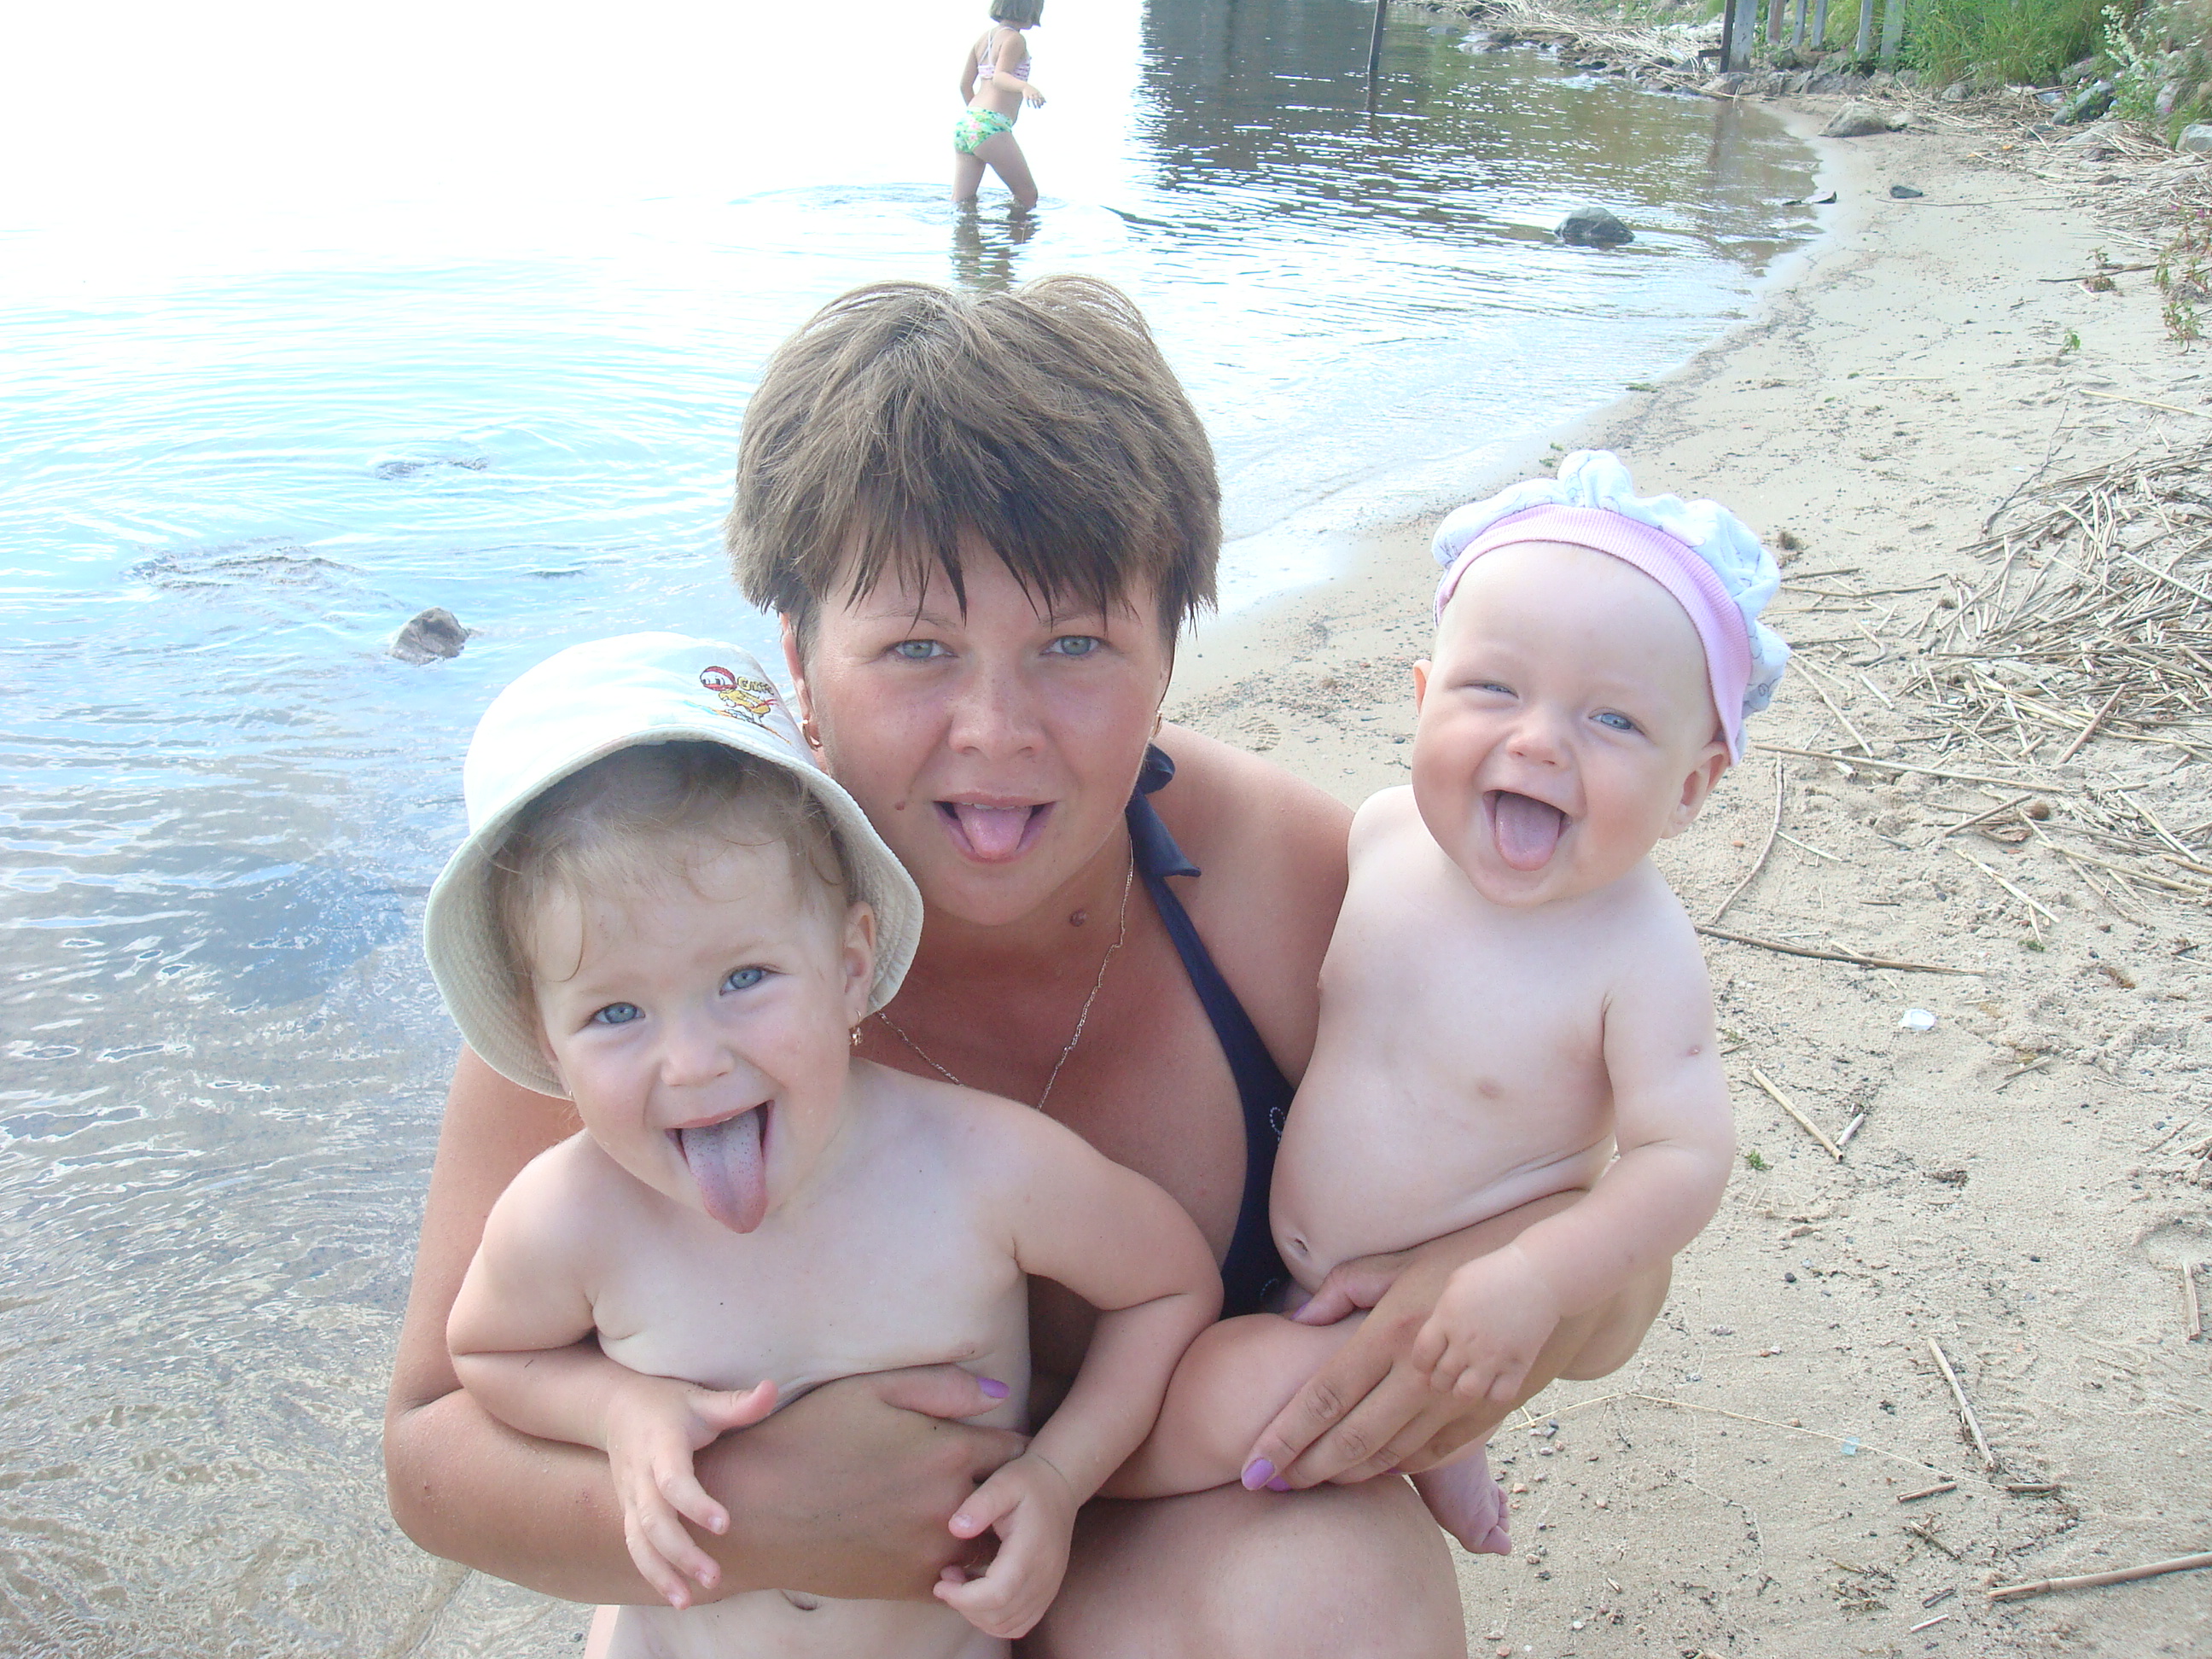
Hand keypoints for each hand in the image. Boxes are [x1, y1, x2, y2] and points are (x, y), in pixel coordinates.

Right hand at [604, 1376, 777, 1607]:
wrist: (615, 1408)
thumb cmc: (668, 1404)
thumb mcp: (700, 1399)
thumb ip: (737, 1404)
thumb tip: (772, 1389)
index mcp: (660, 1446)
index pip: (673, 1481)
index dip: (696, 1504)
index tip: (725, 1524)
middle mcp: (640, 1476)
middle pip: (655, 1521)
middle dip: (681, 1552)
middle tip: (714, 1576)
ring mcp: (630, 1497)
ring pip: (639, 1542)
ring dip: (662, 1573)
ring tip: (689, 1600)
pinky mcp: (628, 1511)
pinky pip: (635, 1547)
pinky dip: (652, 1573)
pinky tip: (677, 1596)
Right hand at [698, 1365, 1028, 1601]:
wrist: (754, 1511)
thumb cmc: (809, 1436)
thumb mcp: (871, 1390)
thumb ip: (942, 1387)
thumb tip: (1001, 1394)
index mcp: (947, 1450)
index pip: (1016, 1449)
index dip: (1009, 1443)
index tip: (998, 1443)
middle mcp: (950, 1505)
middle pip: (1010, 1500)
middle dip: (1006, 1487)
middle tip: (990, 1479)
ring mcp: (932, 1552)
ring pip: (989, 1542)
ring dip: (986, 1527)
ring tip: (966, 1511)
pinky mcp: (910, 1586)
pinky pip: (960, 1578)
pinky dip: (957, 1562)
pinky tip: (931, 1540)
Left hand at [932, 1453, 1077, 1639]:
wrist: (1060, 1486)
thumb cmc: (1028, 1482)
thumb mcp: (1003, 1482)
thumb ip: (980, 1504)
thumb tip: (955, 1528)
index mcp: (1031, 1551)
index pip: (996, 1595)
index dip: (963, 1598)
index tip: (940, 1582)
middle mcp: (1044, 1576)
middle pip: (999, 1616)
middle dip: (964, 1605)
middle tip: (947, 1576)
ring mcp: (1048, 1588)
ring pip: (1008, 1625)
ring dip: (976, 1614)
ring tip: (960, 1583)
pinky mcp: (1046, 1593)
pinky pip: (1019, 1624)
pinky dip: (993, 1619)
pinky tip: (979, 1593)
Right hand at [1023, 86, 1044, 106]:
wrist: (1025, 86)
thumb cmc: (1032, 90)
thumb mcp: (1037, 92)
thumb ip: (1041, 96)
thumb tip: (1045, 102)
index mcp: (1037, 92)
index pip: (1040, 96)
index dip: (1041, 100)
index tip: (1042, 104)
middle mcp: (1033, 93)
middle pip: (1036, 98)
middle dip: (1038, 103)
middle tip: (1039, 107)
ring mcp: (1029, 94)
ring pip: (1032, 99)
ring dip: (1033, 103)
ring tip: (1035, 108)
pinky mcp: (1026, 95)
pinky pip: (1027, 100)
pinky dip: (1028, 103)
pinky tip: (1029, 106)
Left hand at [1243, 1230, 1498, 1488]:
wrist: (1541, 1276)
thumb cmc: (1463, 1259)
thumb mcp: (1397, 1262)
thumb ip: (1342, 1289)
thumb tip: (1298, 1320)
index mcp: (1392, 1333)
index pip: (1325, 1397)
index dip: (1286, 1437)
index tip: (1254, 1466)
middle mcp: (1421, 1372)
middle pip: (1352, 1437)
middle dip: (1306, 1469)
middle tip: (1271, 1486)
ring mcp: (1456, 1398)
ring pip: (1390, 1454)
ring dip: (1347, 1474)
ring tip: (1311, 1482)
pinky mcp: (1485, 1412)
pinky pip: (1431, 1455)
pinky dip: (1397, 1468)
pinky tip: (1373, 1471)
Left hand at [1412, 1245, 1560, 1405]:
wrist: (1538, 1275)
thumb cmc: (1494, 1273)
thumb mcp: (1456, 1283)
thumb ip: (1441, 1313)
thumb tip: (1434, 1335)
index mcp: (1447, 1319)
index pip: (1421, 1357)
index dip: (1422, 1363)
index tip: (1430, 1360)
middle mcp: (1467, 1342)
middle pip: (1441, 1379)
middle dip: (1440, 1379)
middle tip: (1448, 1372)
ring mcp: (1493, 1356)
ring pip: (1466, 1393)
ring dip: (1463, 1390)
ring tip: (1468, 1378)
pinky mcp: (1518, 1365)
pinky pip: (1499, 1396)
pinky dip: (1493, 1394)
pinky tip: (1493, 1380)